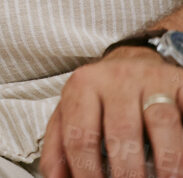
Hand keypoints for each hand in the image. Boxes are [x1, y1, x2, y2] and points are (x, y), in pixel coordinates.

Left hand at [42, 46, 182, 177]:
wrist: (129, 61)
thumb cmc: (98, 97)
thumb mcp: (70, 113)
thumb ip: (58, 145)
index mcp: (82, 86)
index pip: (80, 136)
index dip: (86, 172)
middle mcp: (115, 80)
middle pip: (121, 132)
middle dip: (128, 173)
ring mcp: (150, 80)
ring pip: (161, 122)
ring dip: (167, 162)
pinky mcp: (177, 82)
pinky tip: (182, 162)